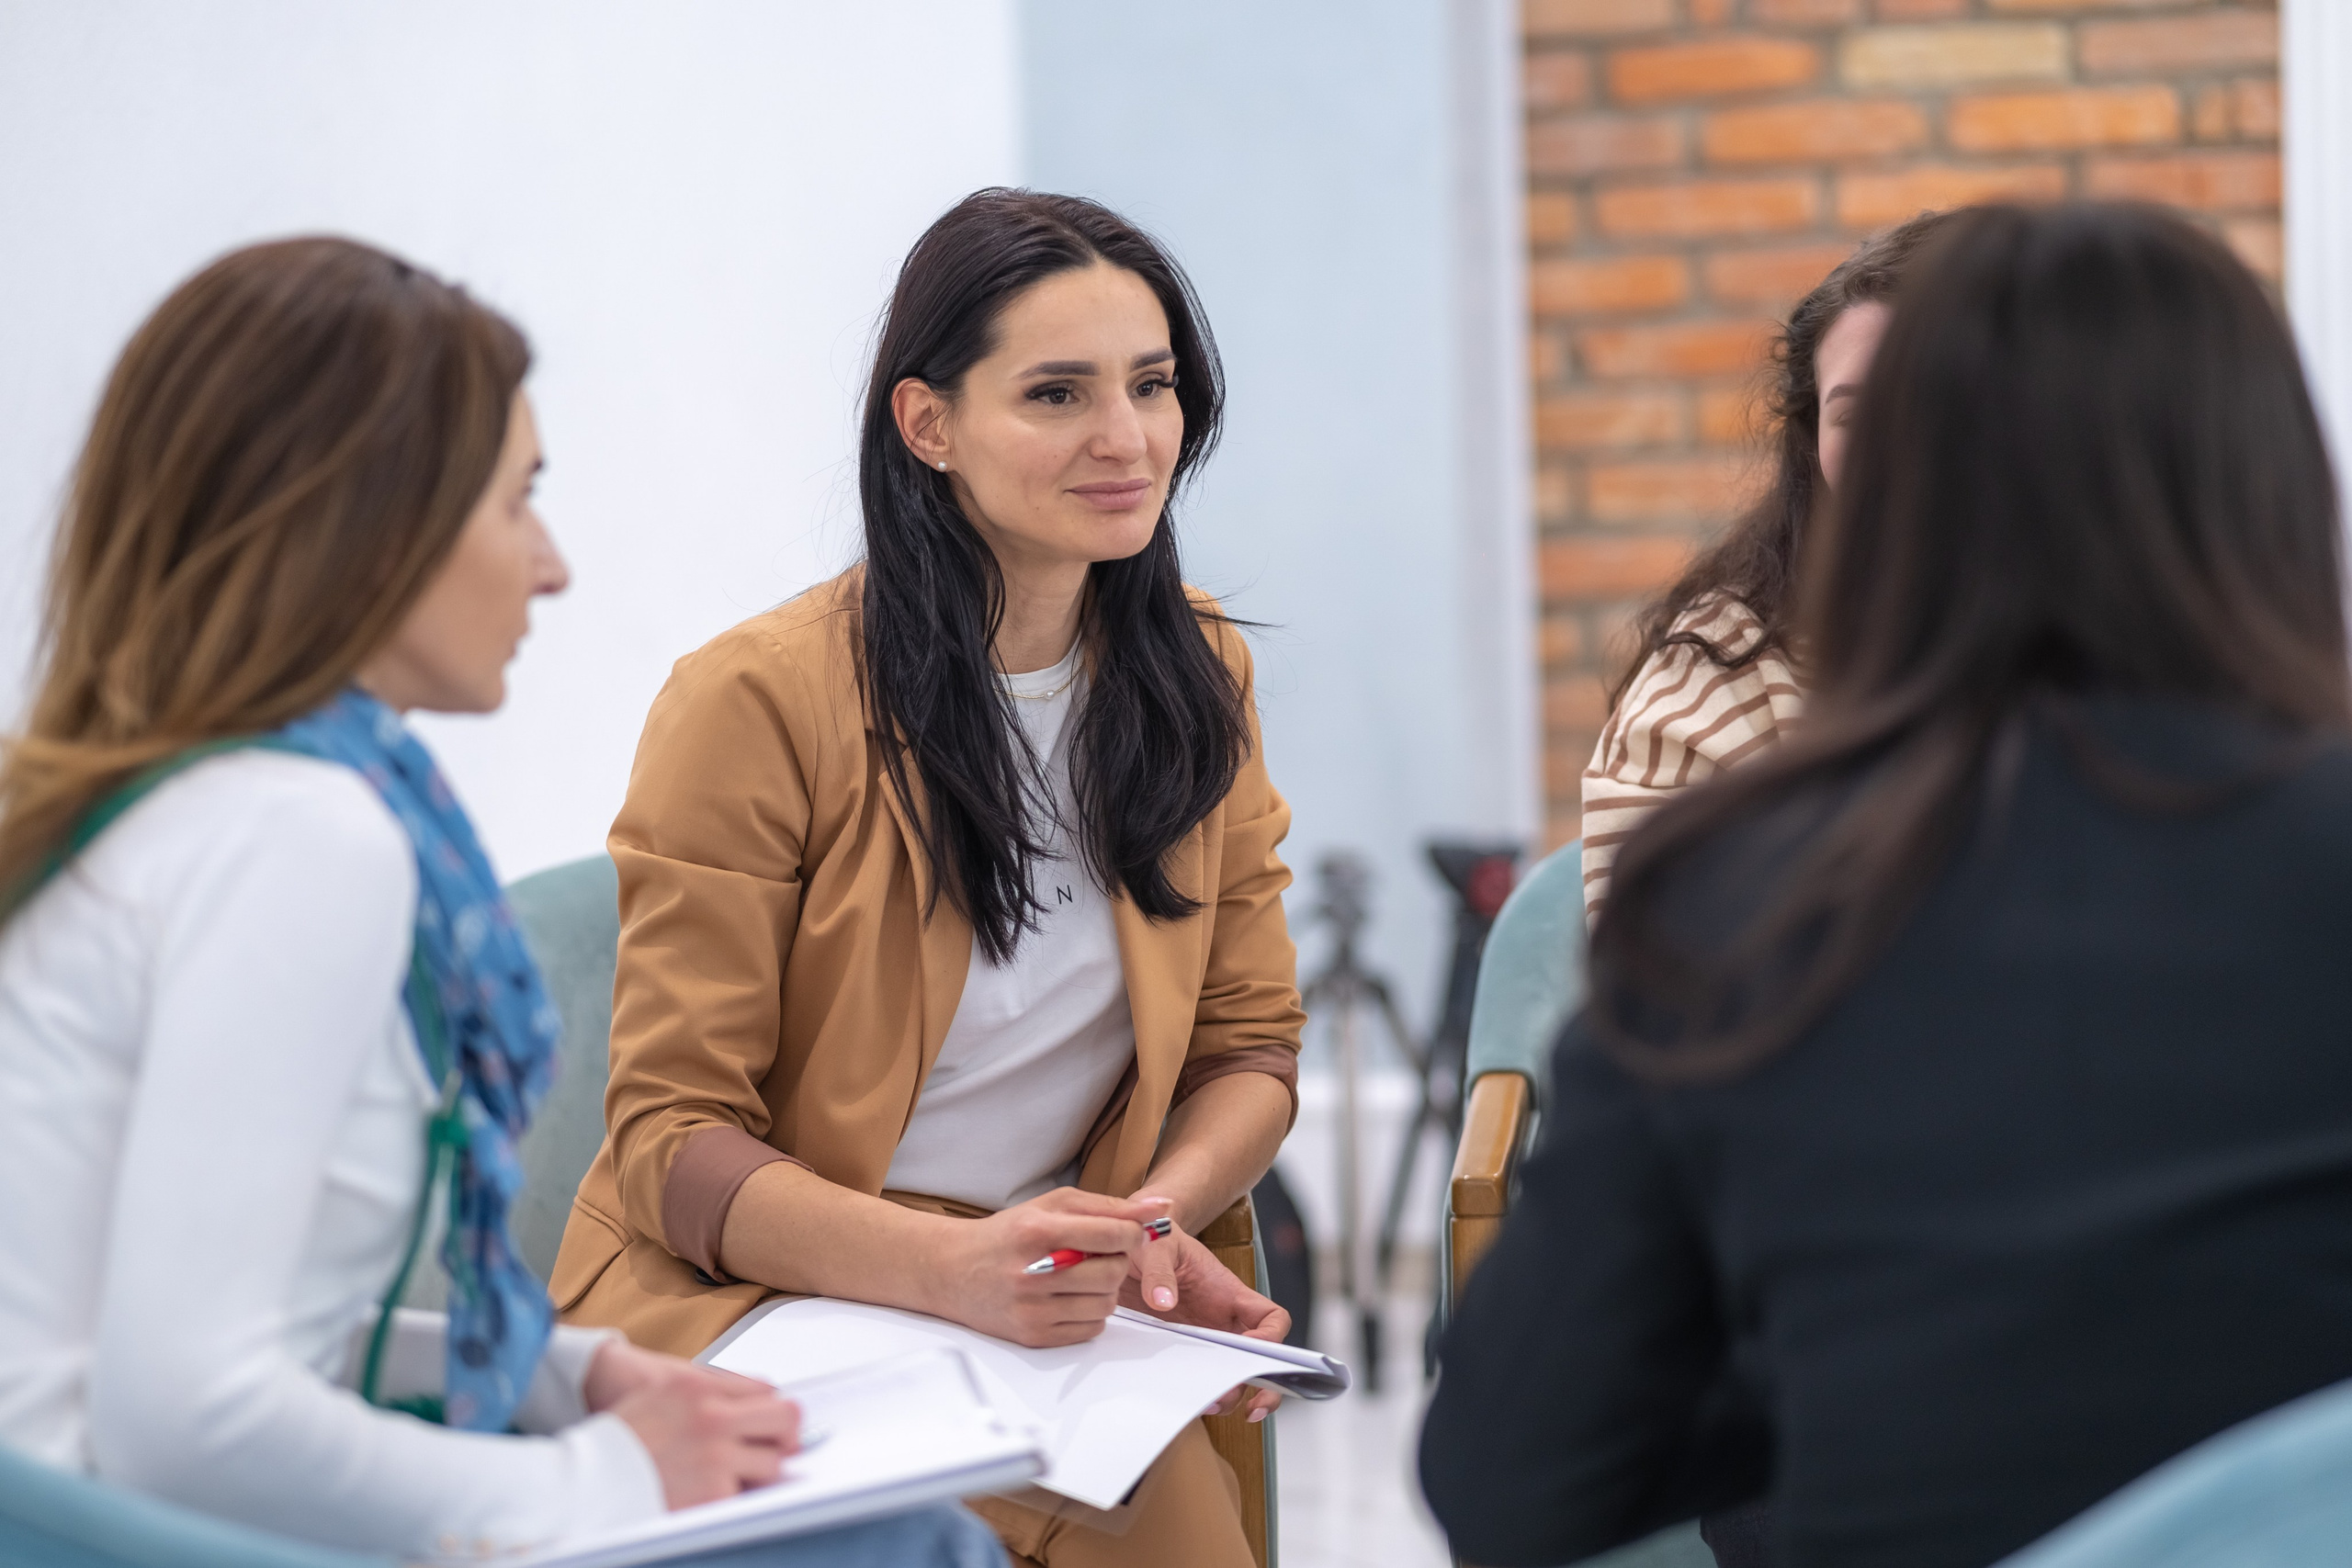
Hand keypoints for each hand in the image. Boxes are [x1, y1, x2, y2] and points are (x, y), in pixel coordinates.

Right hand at [587, 1339, 801, 1508]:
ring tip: (736, 1476)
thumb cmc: (620, 1435)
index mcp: (699, 1388)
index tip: (774, 1425)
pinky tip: (711, 1494)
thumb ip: (709, 1392)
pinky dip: (731, 1498)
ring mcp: (714, 1454)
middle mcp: (713, 1416)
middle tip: (779, 1449)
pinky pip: (743, 1495)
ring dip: (759, 1471)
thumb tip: (754, 1404)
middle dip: (787, 1436)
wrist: (584, 1475)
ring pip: (772, 1462)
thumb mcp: (663, 1393)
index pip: (767, 1390)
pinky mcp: (710, 1492)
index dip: (774, 1411)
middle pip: (784, 1417)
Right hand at [927, 1188, 1172, 1348]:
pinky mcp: (1033, 1336)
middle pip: (1112, 1273)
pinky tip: (1070, 1297)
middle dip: (1117, 1262)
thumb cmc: (1008, 1234)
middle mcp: (1032, 1272)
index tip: (1129, 1234)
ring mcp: (1031, 1309)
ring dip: (1105, 1289)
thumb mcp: (1053, 1205)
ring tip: (1082, 1275)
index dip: (1132, 1234)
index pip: (1111, 1235)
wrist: (952, 1271)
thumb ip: (1109, 1206)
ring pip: (1106, 1304)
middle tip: (1101, 1255)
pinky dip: (1090, 1312)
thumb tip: (1161, 1207)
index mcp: (1037, 1231)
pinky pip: (1090, 1329)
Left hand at [1119, 1205, 1290, 1422]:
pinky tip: (1183, 1398)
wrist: (1129, 1245)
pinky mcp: (1179, 1349)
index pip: (1271, 1319)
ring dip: (1228, 1395)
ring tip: (1210, 1405)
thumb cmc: (1153, 1238)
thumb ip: (1159, 1270)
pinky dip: (1195, 1391)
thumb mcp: (1155, 1245)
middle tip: (1251, 1409)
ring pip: (1230, 1374)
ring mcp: (1203, 1338)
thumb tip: (1163, 1301)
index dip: (1272, 1340)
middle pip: (1258, 1359)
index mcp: (1229, 1294)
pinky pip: (1197, 1376)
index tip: (1255, 1353)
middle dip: (1262, 1386)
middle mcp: (1223, 1320)